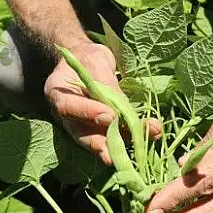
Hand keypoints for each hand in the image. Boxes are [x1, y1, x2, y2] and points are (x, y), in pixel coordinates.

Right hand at [44, 42, 161, 164]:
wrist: (87, 60)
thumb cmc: (88, 58)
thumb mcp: (96, 61)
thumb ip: (105, 84)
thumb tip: (120, 109)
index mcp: (58, 93)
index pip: (69, 107)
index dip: (88, 113)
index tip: (109, 116)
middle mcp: (69, 116)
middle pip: (83, 135)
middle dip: (103, 146)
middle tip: (117, 155)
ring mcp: (85, 126)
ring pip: (103, 139)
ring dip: (127, 141)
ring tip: (150, 135)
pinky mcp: (103, 129)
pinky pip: (117, 135)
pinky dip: (135, 135)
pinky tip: (154, 132)